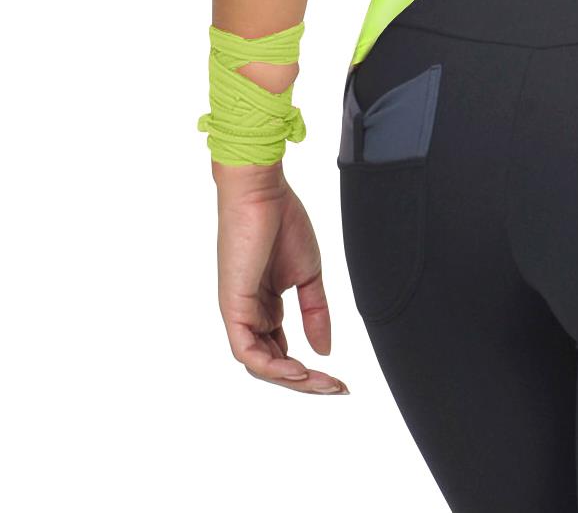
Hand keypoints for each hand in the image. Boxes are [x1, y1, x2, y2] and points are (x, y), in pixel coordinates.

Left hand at [211, 161, 348, 393]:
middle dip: (305, 382)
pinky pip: (246, 351)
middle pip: (273, 364)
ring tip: (320, 382)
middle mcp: (250, 315)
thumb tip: (324, 350)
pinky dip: (271, 366)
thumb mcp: (309, 275)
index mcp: (265, 307)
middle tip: (336, 388)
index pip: (282, 353)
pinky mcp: (233, 307)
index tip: (339, 381)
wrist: (262, 192)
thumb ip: (316, 313)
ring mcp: (239, 313)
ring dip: (291, 379)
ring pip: (260, 364)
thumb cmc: (282, 222)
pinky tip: (298, 369)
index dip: (309, 372)